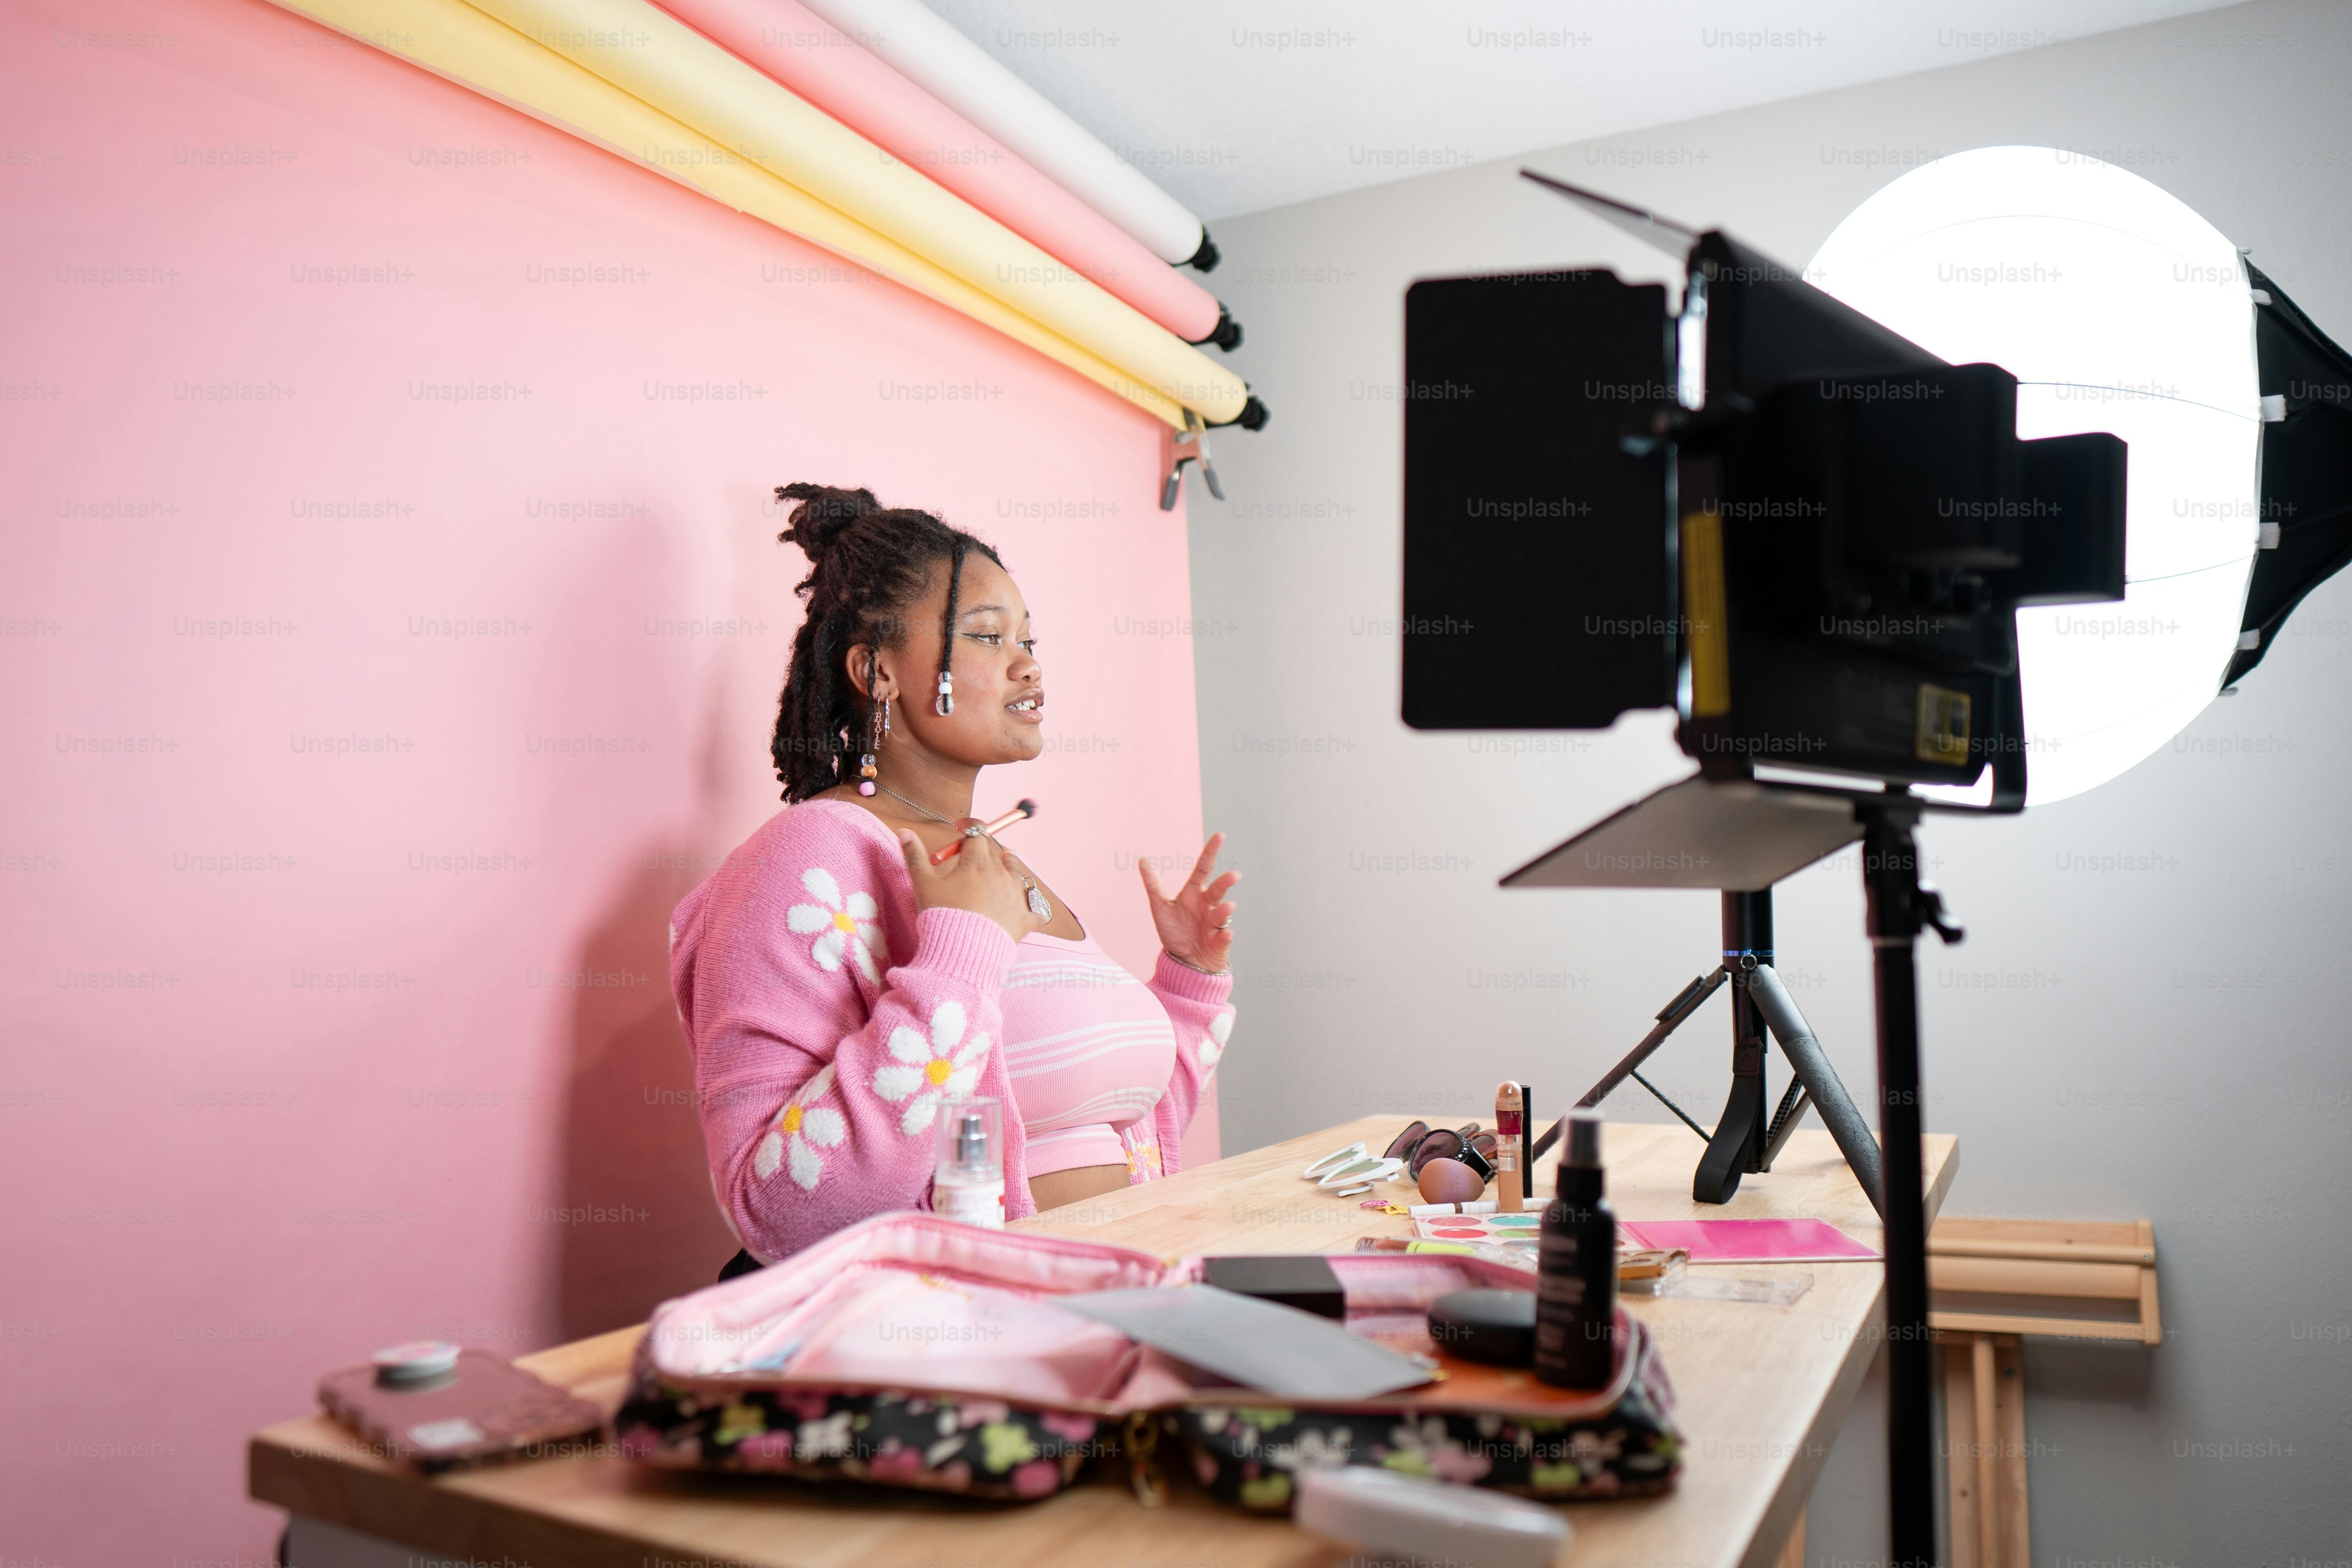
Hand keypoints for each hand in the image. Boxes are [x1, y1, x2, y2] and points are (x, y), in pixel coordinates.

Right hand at [899, 827, 1045, 942]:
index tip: (961, 830)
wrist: (962, 953)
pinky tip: (1019, 911)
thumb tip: (904, 831)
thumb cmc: (941, 916)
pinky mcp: (1028, 917)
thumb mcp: (923, 885)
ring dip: (1007, 871)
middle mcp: (1001, 872)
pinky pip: (1035, 907)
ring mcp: (1017, 894)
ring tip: (995, 879)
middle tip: (972, 859)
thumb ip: (914, 856)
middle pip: (997, 851)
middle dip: (985, 851)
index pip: (977, 834)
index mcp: (977, 861)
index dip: (968, 830)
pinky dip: (1028, 907)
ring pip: (1017, 872)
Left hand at [1140, 833, 1238, 974]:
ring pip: (1222, 912)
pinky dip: (1225, 935)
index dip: (1210, 852)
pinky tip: (1225, 934)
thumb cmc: (1174, 932)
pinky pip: (1224, 936)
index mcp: (1194, 894)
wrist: (1183, 962)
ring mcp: (1215, 923)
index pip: (1203, 868)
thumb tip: (1143, 860)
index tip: (1220, 835)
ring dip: (1225, 909)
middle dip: (1226, 882)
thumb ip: (1152, 885)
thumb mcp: (1159, 907)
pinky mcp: (1219, 941)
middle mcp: (1207, 905)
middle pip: (1218, 889)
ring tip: (1228, 907)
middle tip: (1234, 875)